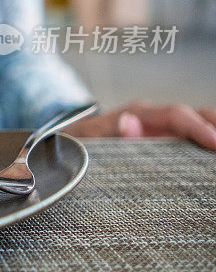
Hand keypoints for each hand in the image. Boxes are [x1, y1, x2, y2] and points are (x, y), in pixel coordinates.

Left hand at [66, 101, 215, 149]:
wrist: (69, 143)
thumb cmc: (78, 143)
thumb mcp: (88, 139)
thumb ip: (109, 132)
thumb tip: (129, 122)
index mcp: (138, 114)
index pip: (176, 115)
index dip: (198, 128)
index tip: (215, 143)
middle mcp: (153, 117)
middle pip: (195, 115)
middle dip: (215, 126)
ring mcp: (160, 129)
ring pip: (197, 124)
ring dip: (213, 132)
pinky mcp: (163, 141)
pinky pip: (190, 139)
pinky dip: (205, 142)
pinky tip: (211, 157)